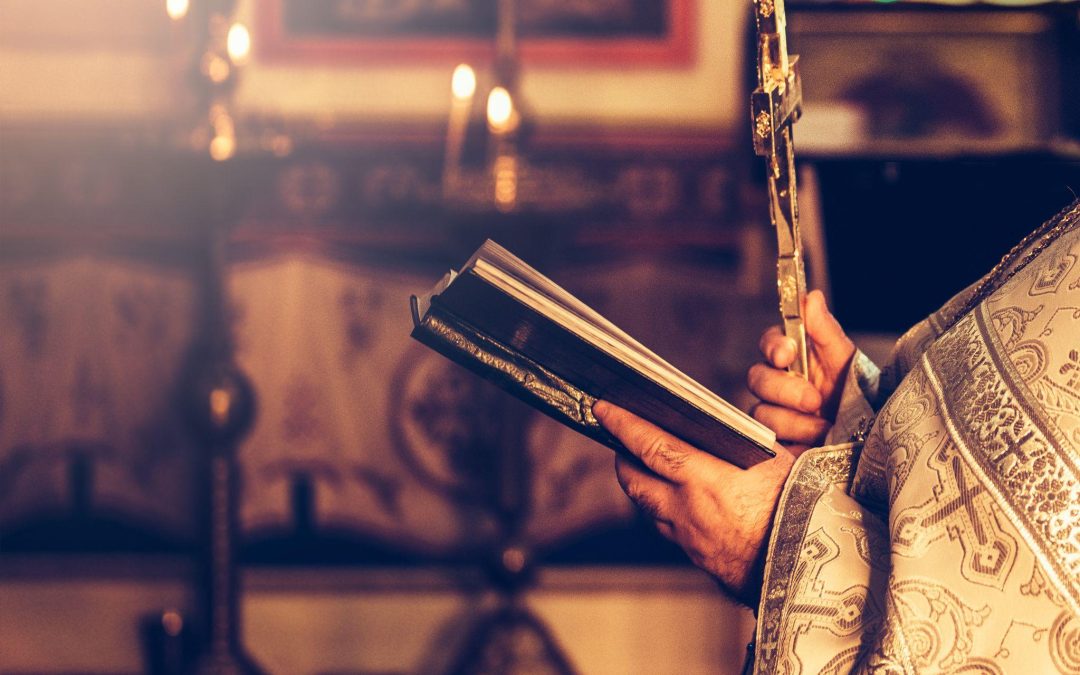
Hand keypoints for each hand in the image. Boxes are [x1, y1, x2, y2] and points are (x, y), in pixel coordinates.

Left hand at [594, 400, 793, 606]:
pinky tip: (674, 502)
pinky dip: (661, 511)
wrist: (807, 566)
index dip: (622, 424)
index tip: (604, 409)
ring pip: (646, 506)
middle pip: (634, 479)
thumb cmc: (798, 506)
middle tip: (621, 441)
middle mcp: (686, 507)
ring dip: (640, 485)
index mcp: (704, 477)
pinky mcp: (696, 556)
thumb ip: (732, 446)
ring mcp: (687, 536)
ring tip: (644, 468)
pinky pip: (666, 529)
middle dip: (622, 457)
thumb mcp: (770, 459)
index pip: (649, 444)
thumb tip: (712, 431)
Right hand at [748, 289, 854, 449]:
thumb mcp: (844, 359)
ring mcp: (773, 411)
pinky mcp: (775, 439)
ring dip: (794, 420)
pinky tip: (814, 440)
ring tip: (824, 427)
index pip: (768, 343)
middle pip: (756, 378)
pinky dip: (794, 439)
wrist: (865, 433)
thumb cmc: (853, 390)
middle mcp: (776, 382)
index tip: (786, 354)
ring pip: (762, 412)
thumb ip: (825, 330)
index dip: (773, 347)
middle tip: (814, 400)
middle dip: (785, 390)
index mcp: (792, 356)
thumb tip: (811, 296)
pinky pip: (769, 439)